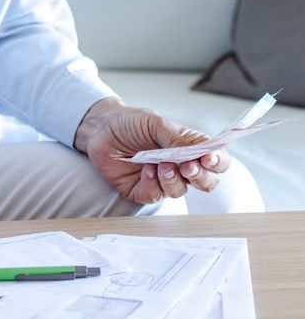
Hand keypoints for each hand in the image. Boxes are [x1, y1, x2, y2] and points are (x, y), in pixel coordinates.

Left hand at [74, 98, 230, 203]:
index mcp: (189, 148)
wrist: (100, 128)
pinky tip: (145, 170)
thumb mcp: (155, 123)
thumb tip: (198, 152)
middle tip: (188, 166)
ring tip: (161, 165)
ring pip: (180, 191)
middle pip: (206, 182)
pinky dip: (152, 184)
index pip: (216, 161)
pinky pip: (154, 195)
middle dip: (200, 177)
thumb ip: (177, 138)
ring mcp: (162, 180)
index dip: (218, 162)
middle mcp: (180, 167)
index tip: (209, 158)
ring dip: (173, 179)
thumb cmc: (130, 122)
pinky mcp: (142, 190)